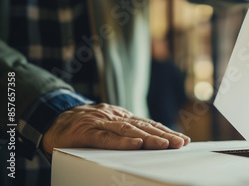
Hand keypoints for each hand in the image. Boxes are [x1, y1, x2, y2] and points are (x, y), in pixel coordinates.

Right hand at [42, 103, 189, 153]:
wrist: (53, 120)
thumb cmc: (83, 126)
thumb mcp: (107, 126)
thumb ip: (124, 132)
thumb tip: (148, 141)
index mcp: (122, 117)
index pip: (148, 124)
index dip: (166, 131)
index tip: (182, 139)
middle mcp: (115, 117)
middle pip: (144, 126)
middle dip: (164, 135)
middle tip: (180, 143)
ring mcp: (101, 123)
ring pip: (129, 130)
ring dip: (149, 138)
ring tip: (165, 144)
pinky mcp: (87, 132)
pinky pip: (107, 138)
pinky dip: (122, 141)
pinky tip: (136, 144)